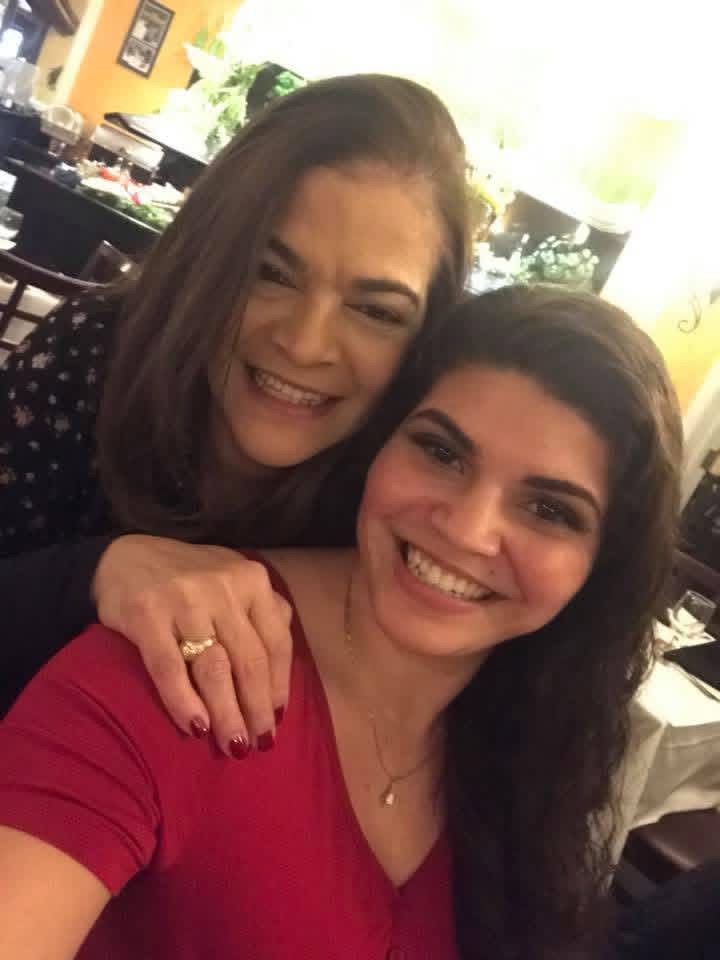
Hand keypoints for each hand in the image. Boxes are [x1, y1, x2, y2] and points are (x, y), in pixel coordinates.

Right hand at [93, 535, 291, 753]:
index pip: (276, 642)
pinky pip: (169, 668)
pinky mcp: (146, 614)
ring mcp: (185, 599)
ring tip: (232, 746)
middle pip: (249, 660)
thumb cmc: (189, 579)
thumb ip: (262, 612)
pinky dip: (184, 702)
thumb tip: (282, 669)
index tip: (276, 720)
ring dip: (227, 714)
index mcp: (251, 579)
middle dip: (256, 709)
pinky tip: (196, 728)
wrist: (123, 557)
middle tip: (258, 745)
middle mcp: (223, 586)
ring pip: (214, 668)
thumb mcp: (233, 581)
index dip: (279, 686)